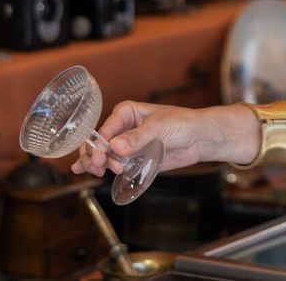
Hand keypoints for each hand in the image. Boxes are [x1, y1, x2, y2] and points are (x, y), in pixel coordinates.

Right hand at [71, 101, 207, 176]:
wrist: (199, 138)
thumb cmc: (182, 124)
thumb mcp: (159, 127)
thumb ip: (138, 138)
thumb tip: (116, 147)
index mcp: (125, 112)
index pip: (105, 131)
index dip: (98, 146)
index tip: (99, 160)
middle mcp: (122, 127)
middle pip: (98, 143)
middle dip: (95, 156)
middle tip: (101, 169)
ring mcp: (126, 144)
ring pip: (102, 155)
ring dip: (98, 164)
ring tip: (102, 172)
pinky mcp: (133, 158)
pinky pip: (114, 163)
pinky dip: (101, 167)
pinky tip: (86, 171)